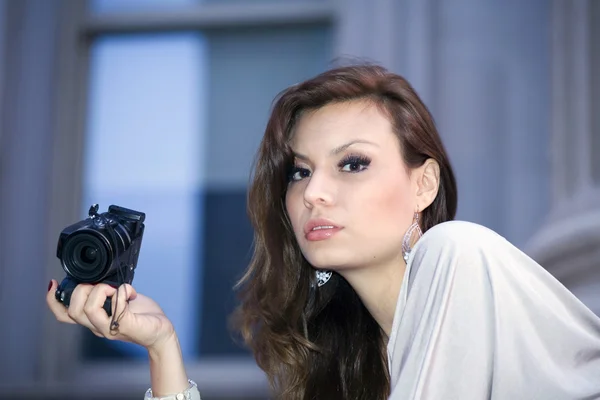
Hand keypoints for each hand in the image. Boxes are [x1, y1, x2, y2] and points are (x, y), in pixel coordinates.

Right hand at [46, 280, 175, 350]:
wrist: (161, 331)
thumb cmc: (142, 315)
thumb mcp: (120, 299)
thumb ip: (108, 291)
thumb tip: (101, 276)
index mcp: (94, 318)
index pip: (64, 315)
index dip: (53, 301)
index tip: (53, 283)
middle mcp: (98, 326)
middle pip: (73, 311)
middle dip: (82, 290)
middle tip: (104, 285)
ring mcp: (111, 328)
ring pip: (88, 311)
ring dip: (100, 291)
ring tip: (115, 289)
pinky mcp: (126, 326)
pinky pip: (116, 310)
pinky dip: (121, 294)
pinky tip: (129, 293)